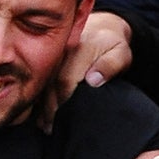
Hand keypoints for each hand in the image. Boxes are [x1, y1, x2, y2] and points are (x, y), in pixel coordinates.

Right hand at [40, 11, 132, 130]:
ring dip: (41, 106)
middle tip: (50, 129)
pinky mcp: (48, 61)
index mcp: (77, 49)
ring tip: (44, 126)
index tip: (63, 119)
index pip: (65, 79)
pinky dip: (38, 99)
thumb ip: (110, 65)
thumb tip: (93, 80)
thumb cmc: (113, 45)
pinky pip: (40, 81)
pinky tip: (39, 115)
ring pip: (41, 84)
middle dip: (48, 109)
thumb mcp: (120, 53)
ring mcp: (52, 56)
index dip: (63, 102)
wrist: (102, 28)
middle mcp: (60, 52)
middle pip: (49, 84)